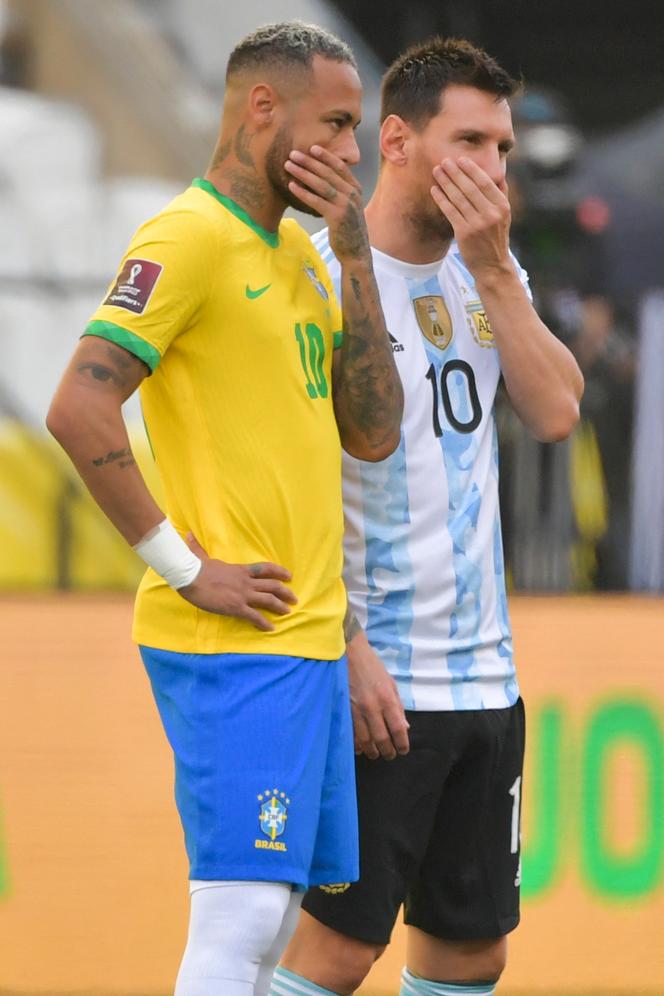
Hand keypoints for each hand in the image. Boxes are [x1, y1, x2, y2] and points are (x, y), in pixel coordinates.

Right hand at [179, 534, 296, 631]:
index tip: (289, 576)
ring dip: (280, 606)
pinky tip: (270, 628)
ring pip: (268, 600)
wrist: (190, 577)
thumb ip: (198, 548)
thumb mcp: (201, 556)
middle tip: (294, 599)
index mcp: (240, 570)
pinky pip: (254, 616)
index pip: (265, 568)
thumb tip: (187, 536)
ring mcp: (242, 594)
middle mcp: (246, 582)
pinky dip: (264, 623)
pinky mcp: (236, 607)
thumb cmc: (195, 568)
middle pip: (272, 585)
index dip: (279, 572)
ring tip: (287, 612)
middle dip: (285, 592)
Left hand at [284, 146, 368, 261]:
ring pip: (321, 184)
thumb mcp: (348, 207)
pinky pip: (316, 201)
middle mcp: (352, 194)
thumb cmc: (348, 230)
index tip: (312, 148)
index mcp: (355, 189)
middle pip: (327, 173)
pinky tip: (292, 186)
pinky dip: (303, 192)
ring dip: (303, 173)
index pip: (340, 167)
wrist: (356, 253)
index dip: (326, 156)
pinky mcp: (337, 217)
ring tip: (289, 166)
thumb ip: (339, 193)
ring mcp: (345, 205)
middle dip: (309, 162)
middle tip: (293, 154)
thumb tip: (321, 181)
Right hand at [347, 630, 409, 759]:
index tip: (403, 750)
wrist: (348, 653)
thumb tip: (404, 727)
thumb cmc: (372, 666)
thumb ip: (398, 706)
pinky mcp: (343, 709)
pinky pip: (350, 733)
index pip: (398, 729)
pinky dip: (355, 744)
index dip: (402, 743)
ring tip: (375, 754)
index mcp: (387, 699)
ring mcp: (356, 709)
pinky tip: (359, 748)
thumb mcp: (390, 683)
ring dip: (371, 751)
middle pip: (381, 738)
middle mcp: (372, 707)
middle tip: (389, 756)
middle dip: (387, 751)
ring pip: (364, 739)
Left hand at [430, 157, 512, 279]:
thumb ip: (501, 194)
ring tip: (437, 171)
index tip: (460, 159)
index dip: (471, 170)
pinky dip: (441, 199)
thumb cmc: (496, 237)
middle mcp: (491, 214)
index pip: (485, 182)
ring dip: (446, 183)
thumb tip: (498, 172)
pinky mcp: (464, 234)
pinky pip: (450, 212)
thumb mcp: (505, 215)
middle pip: (470, 188)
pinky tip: (434, 190)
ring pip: (458, 198)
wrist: (492, 265)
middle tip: (444, 161)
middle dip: (455, 173)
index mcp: (502, 206)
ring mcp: (477, 224)